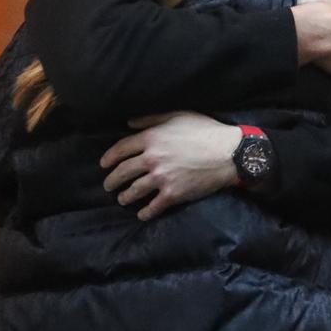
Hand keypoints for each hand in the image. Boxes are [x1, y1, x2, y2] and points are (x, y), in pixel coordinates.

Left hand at [100, 111, 241, 220]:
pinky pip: (152, 207)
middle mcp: (152, 158)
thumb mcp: (178, 115)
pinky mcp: (173, 194)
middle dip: (112, 180)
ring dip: (125, 197)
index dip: (109, 157)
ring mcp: (161, 178)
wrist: (227, 153)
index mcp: (152, 137)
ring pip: (134, 191)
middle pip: (123, 172)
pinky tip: (141, 214)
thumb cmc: (204, 130)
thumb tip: (129, 123)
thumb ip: (151, 119)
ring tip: (122, 199)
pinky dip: (144, 212)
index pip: (121, 149)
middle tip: (108, 185)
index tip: (103, 164)